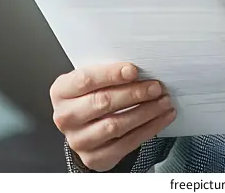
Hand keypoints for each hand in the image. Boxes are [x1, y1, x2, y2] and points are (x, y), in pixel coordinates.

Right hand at [50, 62, 176, 170]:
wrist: (82, 128)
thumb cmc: (89, 96)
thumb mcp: (90, 79)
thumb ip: (106, 73)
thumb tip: (136, 67)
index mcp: (61, 92)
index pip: (86, 80)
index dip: (111, 74)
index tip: (133, 70)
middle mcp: (66, 117)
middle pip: (103, 102)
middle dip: (134, 93)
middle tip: (155, 87)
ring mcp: (79, 140)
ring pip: (116, 124)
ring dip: (145, 112)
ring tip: (163, 101)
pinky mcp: (95, 158)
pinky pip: (126, 144)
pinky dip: (148, 129)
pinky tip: (161, 117)